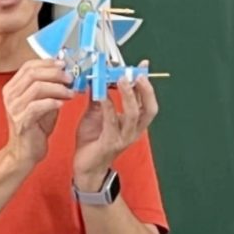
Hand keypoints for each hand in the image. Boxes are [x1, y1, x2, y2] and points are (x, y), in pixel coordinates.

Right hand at [2, 59, 74, 169]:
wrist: (25, 152)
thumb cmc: (34, 126)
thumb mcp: (42, 101)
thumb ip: (49, 86)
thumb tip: (65, 72)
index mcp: (12, 88)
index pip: (28, 66)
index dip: (48, 62)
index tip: (64, 64)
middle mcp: (10, 96)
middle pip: (33, 73)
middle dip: (55, 73)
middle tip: (71, 78)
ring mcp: (14, 108)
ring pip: (37, 87)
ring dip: (58, 88)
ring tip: (70, 93)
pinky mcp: (21, 121)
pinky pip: (38, 106)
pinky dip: (52, 102)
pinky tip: (62, 104)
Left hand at [73, 60, 158, 188]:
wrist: (85, 168)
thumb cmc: (92, 142)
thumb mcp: (96, 116)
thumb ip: (99, 99)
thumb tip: (98, 79)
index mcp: (133, 123)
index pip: (146, 101)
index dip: (146, 83)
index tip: (143, 66)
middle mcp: (133, 130)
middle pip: (149, 108)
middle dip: (144, 89)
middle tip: (135, 73)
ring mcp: (123, 138)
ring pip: (134, 115)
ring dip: (128, 96)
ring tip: (122, 80)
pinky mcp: (110, 143)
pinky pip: (112, 123)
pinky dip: (109, 108)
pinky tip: (103, 98)